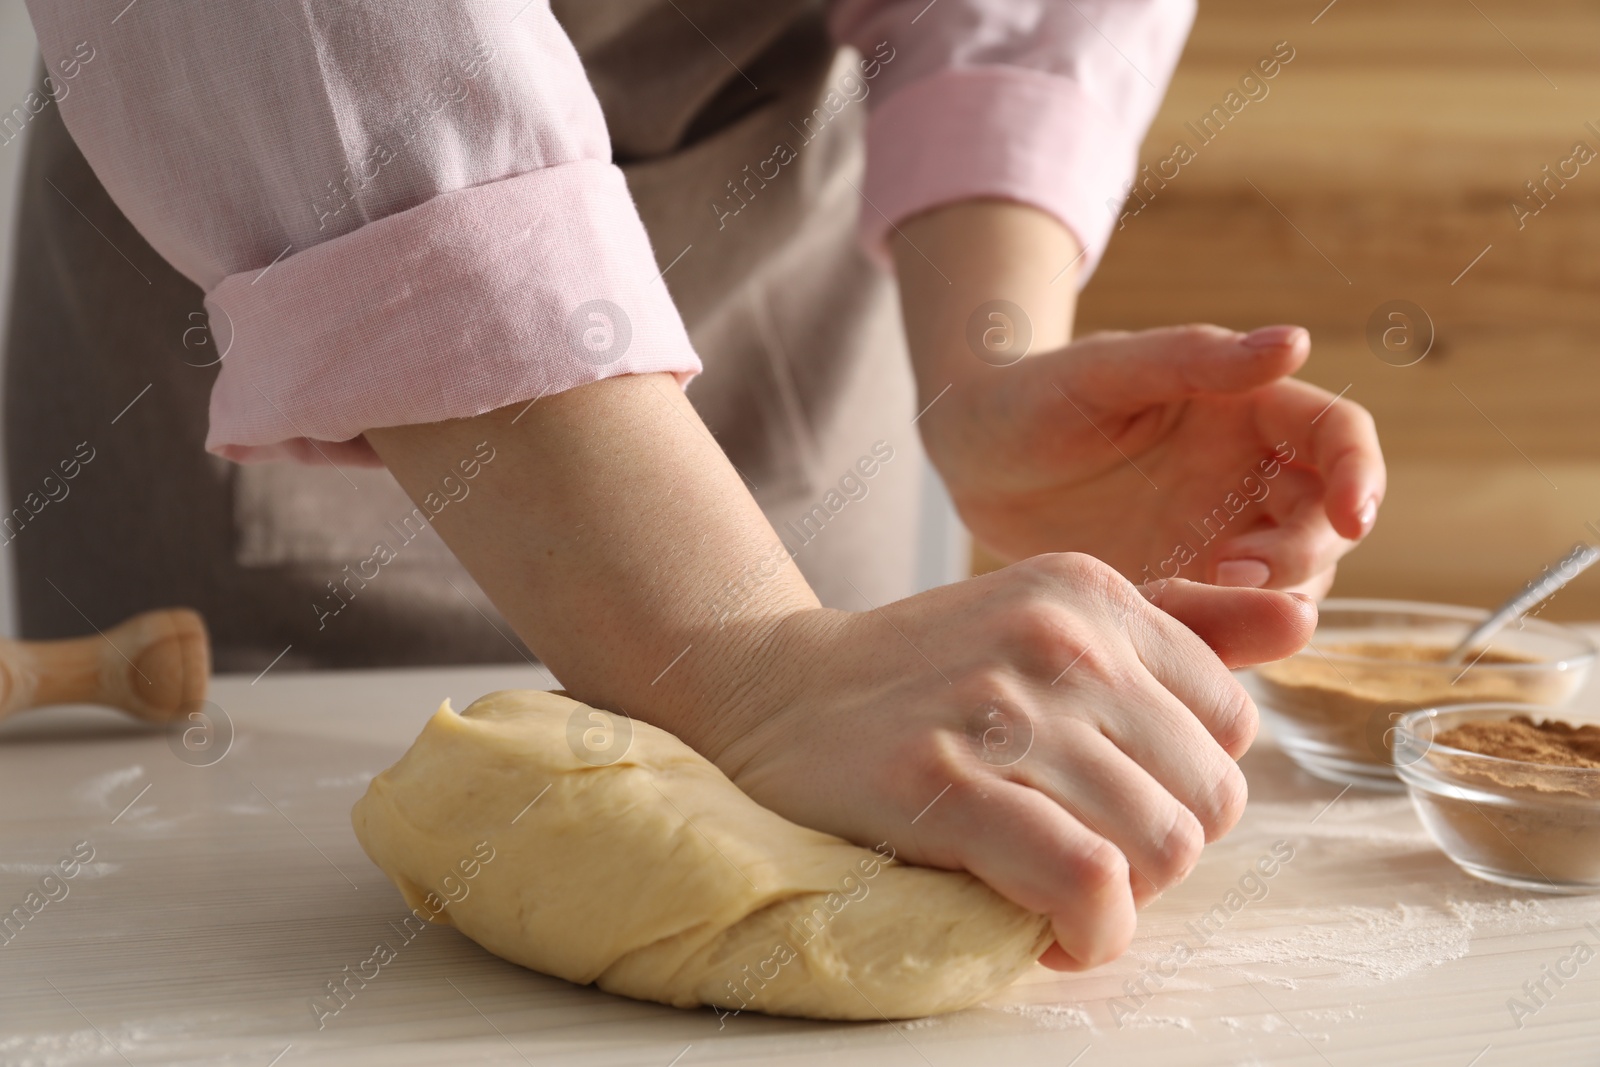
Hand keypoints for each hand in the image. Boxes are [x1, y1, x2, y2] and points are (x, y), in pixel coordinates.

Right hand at [708, 555, 1316, 971]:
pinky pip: (1087, 885)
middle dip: (1161, 857)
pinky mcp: (944, 785)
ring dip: (1123, 905)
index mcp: (1091, 593)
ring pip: (1162, 851)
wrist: (774, 694)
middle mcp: (1058, 638)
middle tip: (1088, 859)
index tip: (1117, 805)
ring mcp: (999, 707)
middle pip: (1210, 800)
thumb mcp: (1047, 616)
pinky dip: (1091, 933)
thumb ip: (1176, 623)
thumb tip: (1301, 621)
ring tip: (1064, 895)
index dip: (1182, 788)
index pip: (1231, 725)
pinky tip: (1052, 932)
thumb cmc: (925, 673)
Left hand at [889, 199, 1384, 597]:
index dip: (1360, 475)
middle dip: (1303, 554)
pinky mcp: (1184, 592)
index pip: (1339, 437)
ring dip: (1267, 605)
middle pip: (1326, 525)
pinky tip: (1164, 627)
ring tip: (1192, 599)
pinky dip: (1215, 636)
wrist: (973, 460)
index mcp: (1249, 409)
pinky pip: (1226, 626)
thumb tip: (1292, 343)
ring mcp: (1221, 540)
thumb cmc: (1035, 393)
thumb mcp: (1103, 370)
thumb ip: (1193, 359)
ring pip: (1289, 586)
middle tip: (1231, 572)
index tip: (1351, 516)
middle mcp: (1250, 478)